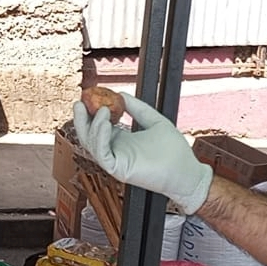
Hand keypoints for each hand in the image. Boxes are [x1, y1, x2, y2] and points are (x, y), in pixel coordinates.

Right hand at [72, 92, 212, 213]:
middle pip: (89, 135)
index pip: (99, 125)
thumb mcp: (154, 121)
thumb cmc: (174, 151)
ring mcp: (116, 161)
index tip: (90, 96)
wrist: (186, 171)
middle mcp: (116, 150)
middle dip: (81, 119)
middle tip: (80, 102)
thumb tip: (121, 94)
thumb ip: (138, 108)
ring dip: (92, 126)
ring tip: (101, 109)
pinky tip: (105, 123)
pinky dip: (100, 137)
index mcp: (122, 140)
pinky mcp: (119, 170)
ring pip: (92, 144)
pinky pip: (102, 153)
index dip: (92, 111)